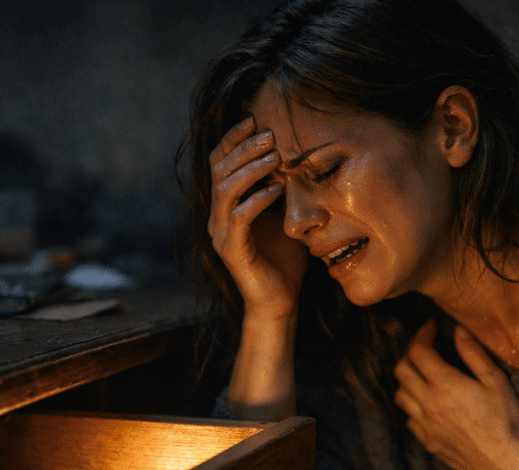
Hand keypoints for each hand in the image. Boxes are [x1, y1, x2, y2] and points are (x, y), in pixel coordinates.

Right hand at [208, 116, 306, 320]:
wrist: (279, 301)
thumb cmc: (284, 258)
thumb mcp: (285, 215)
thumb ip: (284, 187)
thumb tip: (302, 154)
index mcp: (225, 205)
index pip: (219, 162)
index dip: (232, 138)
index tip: (253, 118)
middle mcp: (217, 217)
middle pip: (219, 170)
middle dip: (244, 148)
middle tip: (270, 134)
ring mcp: (221, 234)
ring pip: (226, 191)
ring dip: (251, 169)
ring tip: (275, 157)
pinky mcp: (232, 252)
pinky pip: (239, 219)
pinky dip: (258, 200)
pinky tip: (277, 190)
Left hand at [393, 320, 518, 469]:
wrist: (506, 465)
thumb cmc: (506, 422)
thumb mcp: (496, 382)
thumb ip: (474, 354)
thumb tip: (458, 331)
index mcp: (444, 384)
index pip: (418, 351)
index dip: (422, 335)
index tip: (432, 329)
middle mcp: (427, 403)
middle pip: (402, 370)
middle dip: (411, 354)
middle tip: (427, 349)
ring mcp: (425, 424)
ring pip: (400, 395)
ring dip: (408, 380)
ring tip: (425, 375)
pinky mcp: (427, 441)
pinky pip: (409, 418)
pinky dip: (414, 406)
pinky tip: (430, 404)